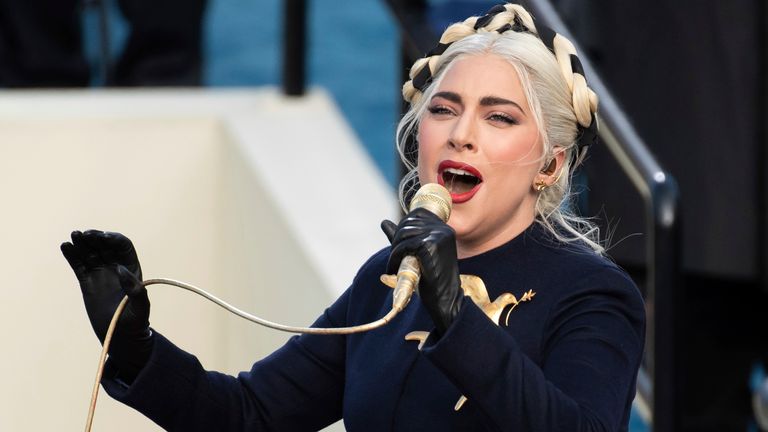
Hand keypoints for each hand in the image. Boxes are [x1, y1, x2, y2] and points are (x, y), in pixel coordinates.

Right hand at [61, 230, 152, 377]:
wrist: (121, 336)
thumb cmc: (135, 322)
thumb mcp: (140, 307)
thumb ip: (135, 290)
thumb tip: (120, 269)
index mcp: (131, 268)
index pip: (123, 246)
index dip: (113, 239)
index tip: (103, 237)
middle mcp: (115, 267)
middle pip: (104, 245)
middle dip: (95, 237)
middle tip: (85, 234)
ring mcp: (100, 273)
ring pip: (90, 252)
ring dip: (82, 242)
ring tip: (73, 236)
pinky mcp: (87, 281)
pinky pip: (79, 265)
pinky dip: (72, 255)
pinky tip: (65, 246)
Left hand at [381, 208, 462, 335]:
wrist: (445, 299)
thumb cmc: (431, 278)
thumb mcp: (416, 254)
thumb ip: (402, 237)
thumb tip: (384, 222)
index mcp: (443, 228)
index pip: (416, 214)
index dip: (403, 227)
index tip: (399, 245)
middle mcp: (443, 229)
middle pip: (408, 223)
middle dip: (396, 239)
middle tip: (394, 258)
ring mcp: (438, 236)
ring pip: (404, 233)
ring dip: (394, 249)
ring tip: (393, 264)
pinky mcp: (431, 245)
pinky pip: (404, 245)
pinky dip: (395, 257)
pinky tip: (394, 269)